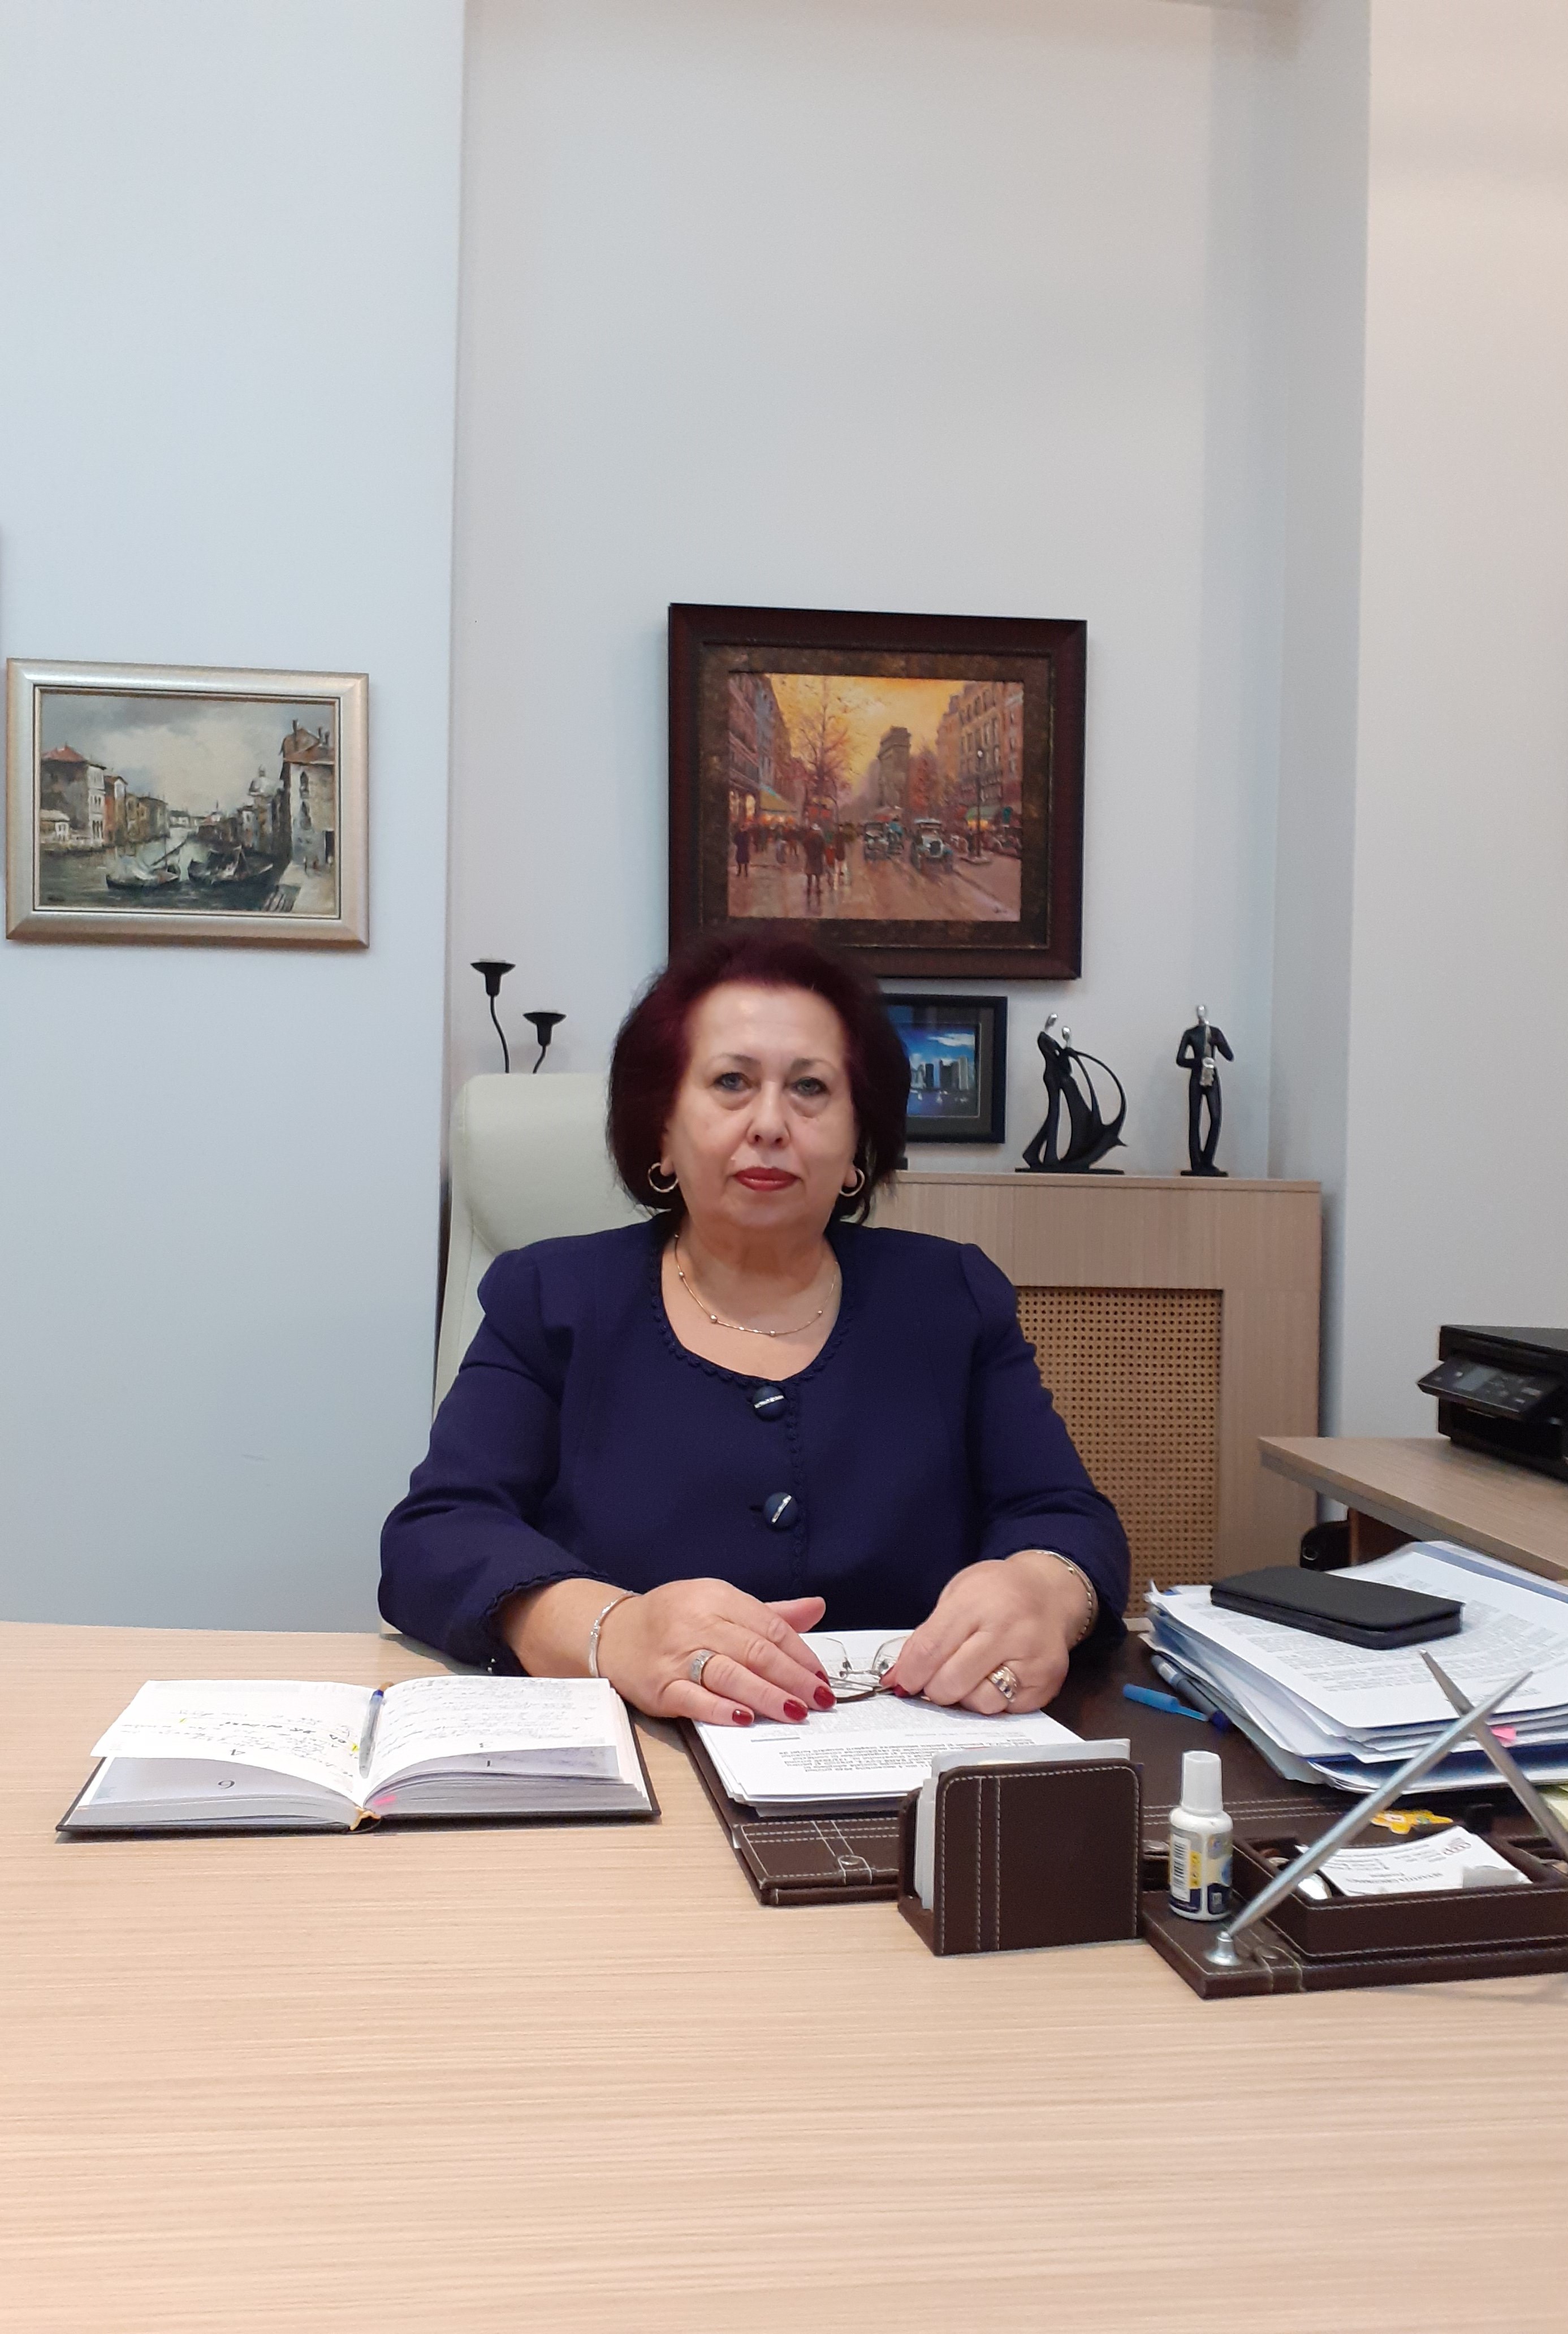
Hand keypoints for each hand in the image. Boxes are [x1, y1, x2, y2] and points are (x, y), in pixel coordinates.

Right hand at [597, 1582, 834, 1726]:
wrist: (612, 1633)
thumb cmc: (674, 1618)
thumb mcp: (719, 1603)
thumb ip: (768, 1613)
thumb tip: (817, 1608)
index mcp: (716, 1598)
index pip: (768, 1627)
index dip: (800, 1654)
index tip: (821, 1677)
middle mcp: (696, 1623)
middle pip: (754, 1651)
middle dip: (792, 1678)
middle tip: (820, 1699)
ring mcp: (675, 1656)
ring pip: (729, 1675)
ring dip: (766, 1695)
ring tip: (795, 1711)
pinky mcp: (659, 1687)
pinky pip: (693, 1698)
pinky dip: (719, 1709)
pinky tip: (745, 1718)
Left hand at [884, 1551, 1089, 1715]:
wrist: (1049, 1592)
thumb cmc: (998, 1593)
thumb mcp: (958, 1595)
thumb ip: (927, 1635)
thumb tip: (898, 1677)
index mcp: (978, 1602)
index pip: (930, 1649)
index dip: (909, 1673)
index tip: (901, 1682)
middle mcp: (1009, 1631)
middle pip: (951, 1682)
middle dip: (934, 1688)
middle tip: (935, 1680)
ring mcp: (1031, 1659)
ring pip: (979, 1702)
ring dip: (965, 1697)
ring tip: (970, 1675)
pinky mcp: (1046, 1682)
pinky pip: (1005, 1710)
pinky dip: (992, 1700)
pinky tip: (995, 1678)